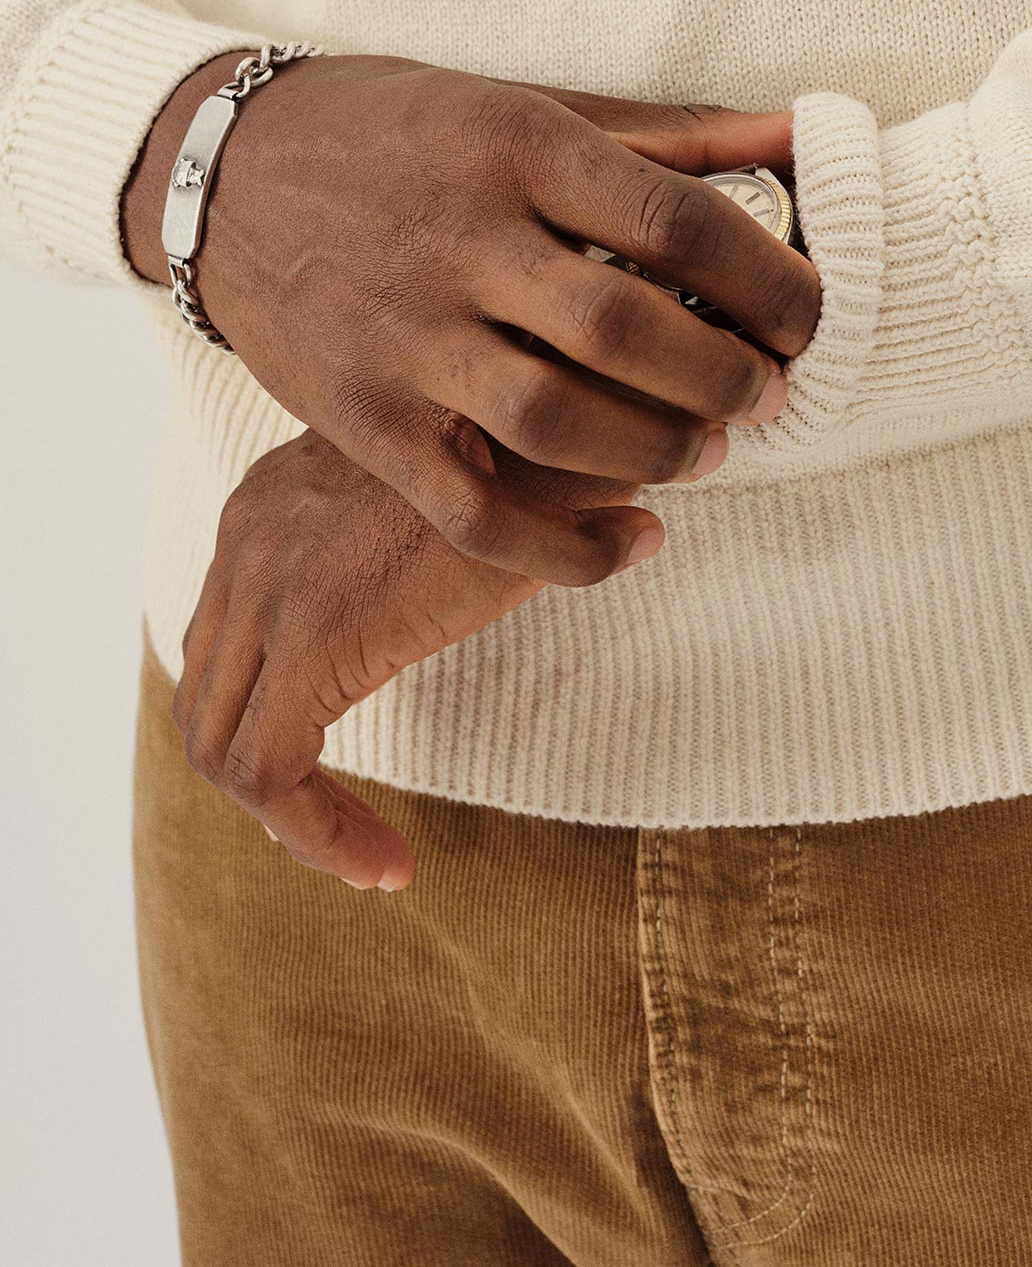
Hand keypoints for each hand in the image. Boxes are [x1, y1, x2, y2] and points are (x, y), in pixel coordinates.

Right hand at [122, 54, 820, 580]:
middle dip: (723, 373)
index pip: (673, 219)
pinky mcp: (360, 414)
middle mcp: (461, 238)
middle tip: (769, 393)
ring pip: (554, 417)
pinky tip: (631, 541)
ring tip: (708, 453)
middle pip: (624, 325)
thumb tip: (799, 140)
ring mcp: (403, 333)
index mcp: (516, 145)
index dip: (764, 277)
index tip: (808, 315)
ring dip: (656, 449)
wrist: (220, 169)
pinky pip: (473, 507)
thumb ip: (670, 134)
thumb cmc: (402, 132)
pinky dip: (564, 544)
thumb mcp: (528, 105)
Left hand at [172, 428, 661, 887]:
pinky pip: (268, 772)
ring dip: (289, 819)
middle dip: (268, 779)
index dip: (271, 718)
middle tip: (350, 831)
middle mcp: (249, 539)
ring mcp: (267, 583)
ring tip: (369, 856)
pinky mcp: (311, 635)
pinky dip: (313, 832)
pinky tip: (385, 862)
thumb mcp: (474, 493)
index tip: (343, 771)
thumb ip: (467, 526)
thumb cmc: (547, 446)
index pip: (228, 638)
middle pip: (207, 693)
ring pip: (221, 744)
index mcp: (274, 503)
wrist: (561, 414)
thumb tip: (579, 553)